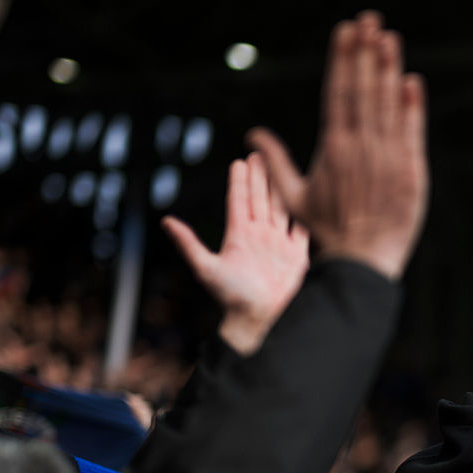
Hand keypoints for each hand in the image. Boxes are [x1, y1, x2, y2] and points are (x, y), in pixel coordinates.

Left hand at [162, 154, 309, 354]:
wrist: (259, 318)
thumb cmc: (231, 297)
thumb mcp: (206, 268)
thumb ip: (188, 243)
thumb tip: (166, 221)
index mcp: (239, 236)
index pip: (239, 202)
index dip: (239, 182)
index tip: (240, 161)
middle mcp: (259, 236)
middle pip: (260, 200)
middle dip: (260, 177)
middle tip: (259, 153)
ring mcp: (279, 244)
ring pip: (281, 209)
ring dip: (280, 189)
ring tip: (280, 168)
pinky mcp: (296, 256)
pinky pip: (301, 230)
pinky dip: (304, 214)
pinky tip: (306, 197)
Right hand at [249, 12, 427, 281]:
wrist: (361, 262)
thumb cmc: (327, 232)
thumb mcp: (294, 197)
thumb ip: (276, 162)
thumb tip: (253, 135)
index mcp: (332, 147)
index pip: (337, 91)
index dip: (342, 58)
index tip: (345, 29)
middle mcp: (360, 146)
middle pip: (363, 89)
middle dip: (364, 51)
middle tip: (369, 18)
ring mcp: (388, 157)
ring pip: (388, 104)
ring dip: (388, 68)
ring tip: (388, 36)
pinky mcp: (412, 171)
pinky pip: (412, 132)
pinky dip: (413, 106)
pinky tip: (411, 80)